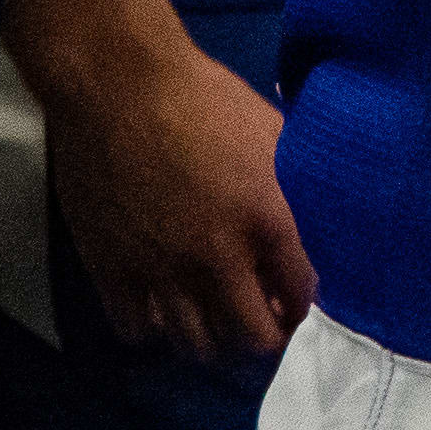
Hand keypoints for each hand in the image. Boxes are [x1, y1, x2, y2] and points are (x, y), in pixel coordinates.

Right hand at [0, 0, 310, 362]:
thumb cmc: (203, 96)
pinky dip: (153, 329)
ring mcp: (160, 271)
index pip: (300, 295)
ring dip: (211, 340)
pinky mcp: (111, 271)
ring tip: (214, 321)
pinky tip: (161, 308)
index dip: (302, 307)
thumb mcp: (272, 131)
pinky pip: (136, 331)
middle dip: (263, 336)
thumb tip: (319, 211)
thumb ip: (295, 183)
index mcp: (267, 219)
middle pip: (250, 338)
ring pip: (194, 345)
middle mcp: (217, 258)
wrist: (117, 85)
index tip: (297, 306)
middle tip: (259, 321)